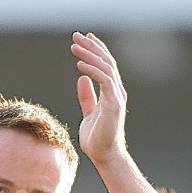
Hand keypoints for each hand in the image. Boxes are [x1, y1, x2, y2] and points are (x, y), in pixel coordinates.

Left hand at [71, 31, 128, 165]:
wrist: (105, 157)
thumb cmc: (97, 140)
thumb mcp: (89, 113)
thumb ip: (87, 97)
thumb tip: (82, 79)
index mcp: (112, 93)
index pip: (106, 65)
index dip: (96, 50)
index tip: (85, 38)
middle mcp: (117, 92)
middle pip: (106, 62)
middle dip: (91, 46)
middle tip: (76, 35)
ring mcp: (117, 97)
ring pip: (105, 67)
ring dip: (89, 55)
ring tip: (74, 46)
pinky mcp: (114, 104)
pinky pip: (104, 80)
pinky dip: (92, 71)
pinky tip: (80, 66)